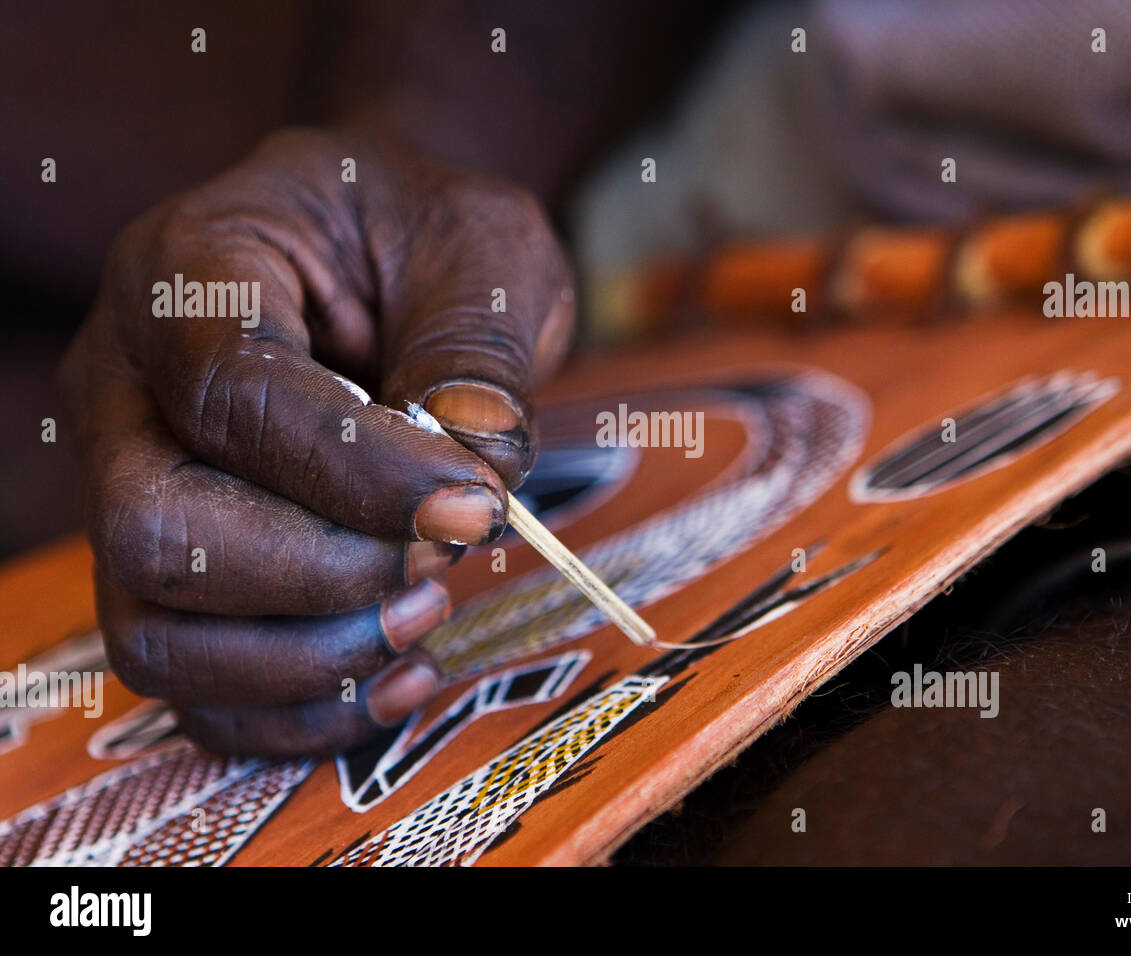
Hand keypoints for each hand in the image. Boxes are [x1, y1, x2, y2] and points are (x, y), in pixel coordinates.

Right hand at [58, 129, 573, 756]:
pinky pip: (196, 679)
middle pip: (154, 529)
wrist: (389, 248)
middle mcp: (129, 385)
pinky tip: (399, 677)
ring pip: (155, 629)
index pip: (234, 396)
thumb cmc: (426, 234)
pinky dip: (296, 708)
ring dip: (305, 658)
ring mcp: (134, 483)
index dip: (355, 473)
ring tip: (426, 615)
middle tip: (441, 567)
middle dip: (315, 576)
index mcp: (191, 268)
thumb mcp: (480, 252)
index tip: (472, 507)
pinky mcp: (174, 566)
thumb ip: (474, 355)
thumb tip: (472, 477)